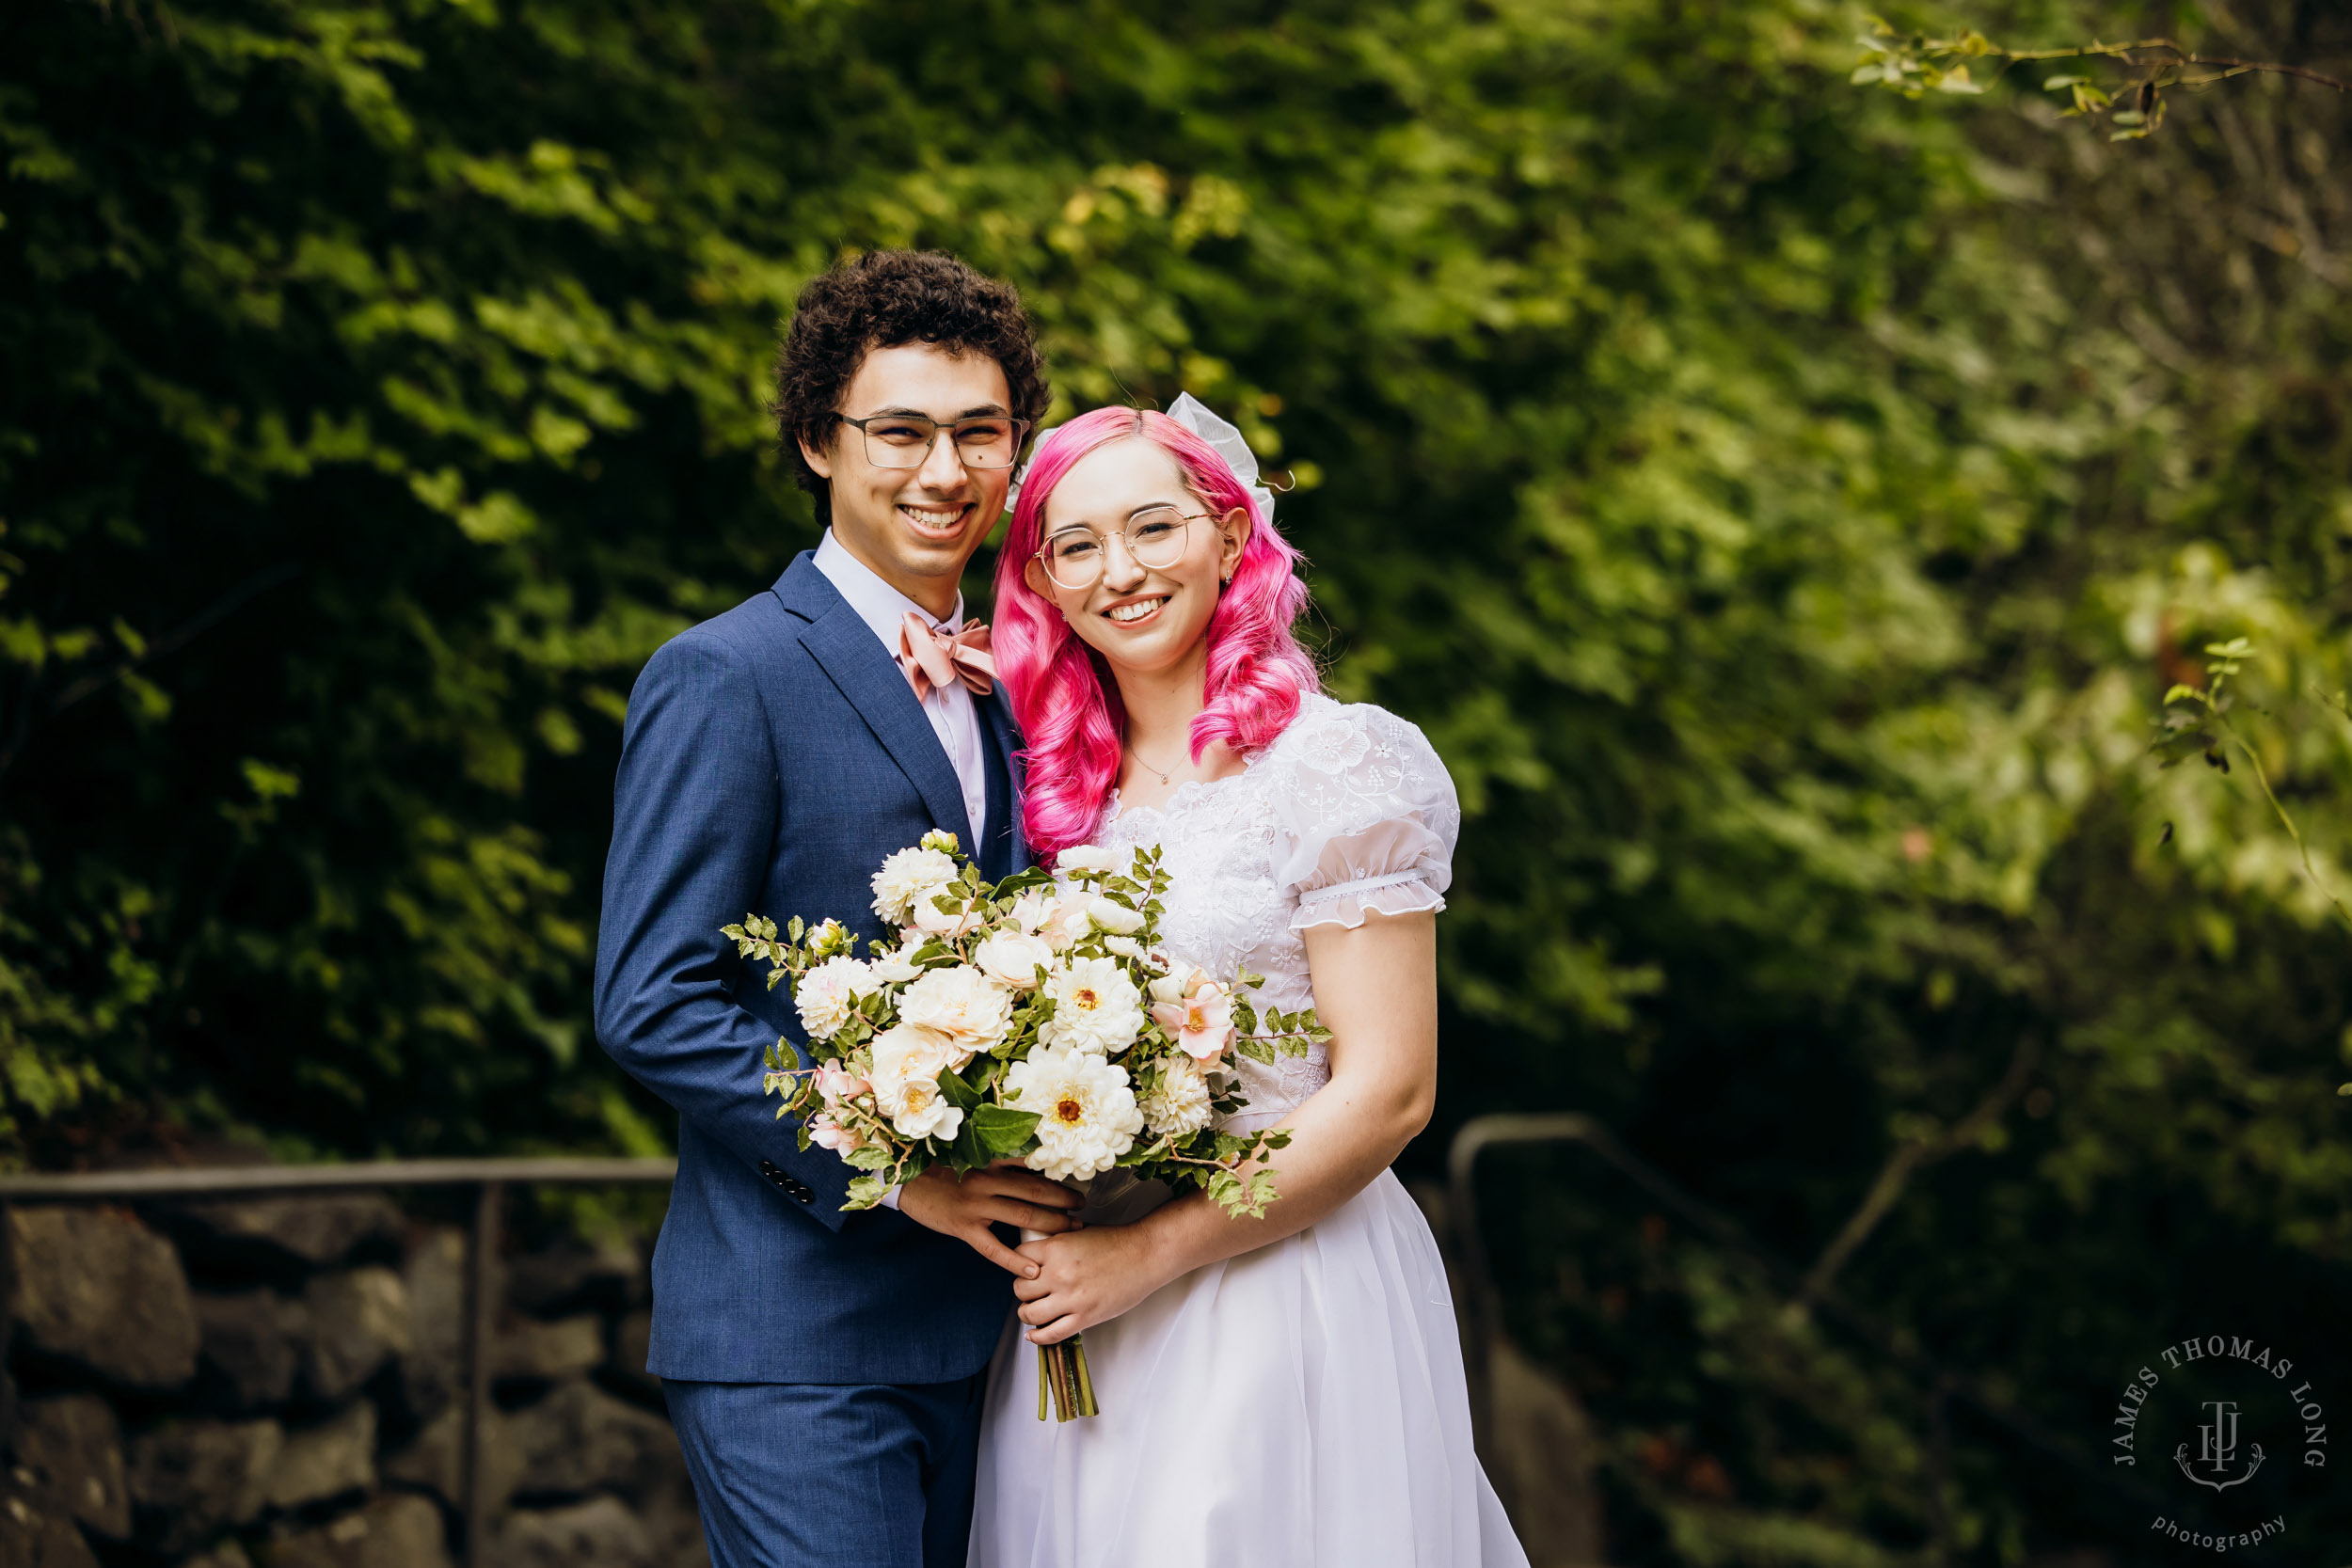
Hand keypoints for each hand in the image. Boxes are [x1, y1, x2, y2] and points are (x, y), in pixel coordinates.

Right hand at [898, 1160, 1082, 1276]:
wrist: (906, 1181)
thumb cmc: (942, 1168)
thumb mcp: (971, 1156)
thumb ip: (1000, 1161)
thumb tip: (1035, 1163)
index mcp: (990, 1159)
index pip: (1033, 1165)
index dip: (1057, 1172)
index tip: (1077, 1177)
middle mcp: (986, 1179)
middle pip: (1035, 1190)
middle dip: (1064, 1200)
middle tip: (1082, 1206)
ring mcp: (975, 1205)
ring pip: (1022, 1216)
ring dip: (1052, 1224)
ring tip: (1071, 1230)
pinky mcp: (963, 1227)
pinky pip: (994, 1248)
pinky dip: (1015, 1260)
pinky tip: (1032, 1269)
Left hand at [1012, 1223, 1173, 1343]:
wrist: (1145, 1254)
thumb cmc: (1117, 1242)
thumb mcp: (1077, 1233)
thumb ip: (1054, 1245)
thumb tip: (1036, 1256)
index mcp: (1056, 1248)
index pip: (1017, 1257)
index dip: (1018, 1263)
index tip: (1023, 1269)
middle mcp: (1059, 1274)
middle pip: (1019, 1288)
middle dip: (1022, 1289)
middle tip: (1031, 1290)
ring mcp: (1071, 1298)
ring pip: (1029, 1313)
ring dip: (1027, 1313)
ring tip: (1032, 1310)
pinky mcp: (1084, 1317)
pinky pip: (1051, 1334)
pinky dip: (1038, 1337)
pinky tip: (1034, 1335)